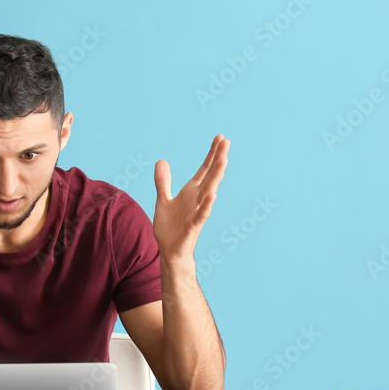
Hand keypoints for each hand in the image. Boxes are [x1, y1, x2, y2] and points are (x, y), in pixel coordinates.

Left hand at [153, 135, 229, 264]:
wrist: (169, 251)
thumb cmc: (170, 228)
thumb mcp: (162, 200)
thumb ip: (163, 182)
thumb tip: (161, 161)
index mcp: (191, 192)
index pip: (204, 169)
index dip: (211, 154)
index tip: (220, 137)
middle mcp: (197, 199)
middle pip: (210, 175)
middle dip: (217, 158)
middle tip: (227, 141)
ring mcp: (197, 211)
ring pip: (209, 191)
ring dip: (216, 177)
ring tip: (223, 160)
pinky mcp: (193, 226)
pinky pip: (202, 214)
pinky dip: (206, 205)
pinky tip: (212, 195)